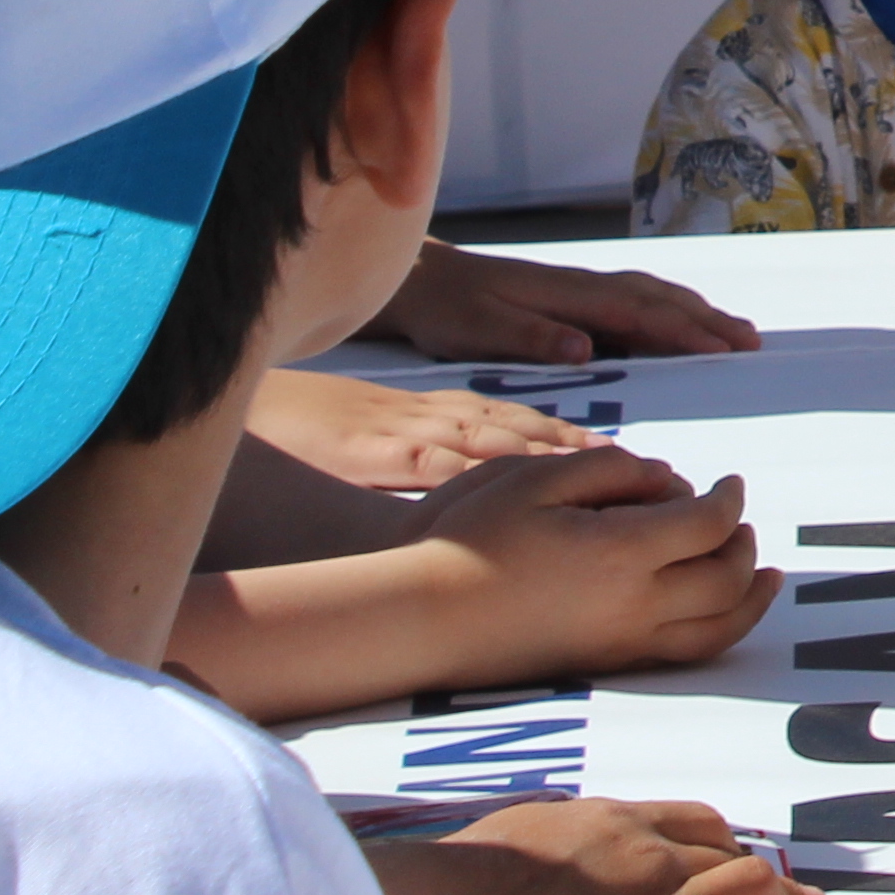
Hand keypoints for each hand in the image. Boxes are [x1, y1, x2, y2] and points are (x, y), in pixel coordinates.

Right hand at [249, 366, 600, 490]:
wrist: (246, 405)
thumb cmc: (311, 434)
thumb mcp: (383, 443)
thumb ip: (430, 457)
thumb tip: (482, 489)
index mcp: (442, 413)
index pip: (525, 425)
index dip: (578, 442)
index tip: (634, 464)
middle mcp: (436, 416)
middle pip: (526, 429)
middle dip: (586, 450)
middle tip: (648, 471)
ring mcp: (409, 431)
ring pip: (496, 437)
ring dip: (554, 453)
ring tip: (609, 468)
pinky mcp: (377, 450)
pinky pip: (438, 457)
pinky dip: (481, 464)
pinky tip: (518, 473)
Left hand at [365, 241, 761, 363]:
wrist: (421, 281)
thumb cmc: (447, 311)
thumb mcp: (479, 331)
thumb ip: (531, 339)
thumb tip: (586, 349)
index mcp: (569, 297)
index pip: (640, 313)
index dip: (685, 332)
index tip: (725, 351)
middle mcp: (584, 287)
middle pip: (660, 299)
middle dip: (709, 320)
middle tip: (752, 343)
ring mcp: (581, 289)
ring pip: (653, 295)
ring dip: (697, 312)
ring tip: (734, 332)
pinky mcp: (573, 298)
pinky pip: (636, 301)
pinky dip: (670, 309)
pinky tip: (679, 323)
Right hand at [377, 795, 822, 894]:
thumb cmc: (465, 875)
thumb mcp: (519, 830)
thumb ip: (554, 836)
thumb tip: (544, 844)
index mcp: (615, 821)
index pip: (697, 823)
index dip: (730, 845)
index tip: (742, 862)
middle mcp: (650, 854)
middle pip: (735, 858)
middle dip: (775, 880)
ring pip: (750, 890)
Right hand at [407, 450, 783, 688]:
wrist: (423, 617)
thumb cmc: (472, 540)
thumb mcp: (539, 478)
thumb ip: (613, 470)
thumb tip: (668, 479)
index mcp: (621, 552)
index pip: (708, 523)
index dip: (729, 497)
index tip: (730, 481)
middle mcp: (633, 605)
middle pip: (725, 577)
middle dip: (743, 543)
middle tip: (738, 519)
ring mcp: (621, 642)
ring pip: (717, 628)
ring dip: (750, 597)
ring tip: (765, 573)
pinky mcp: (604, 664)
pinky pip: (685, 654)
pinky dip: (721, 630)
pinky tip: (723, 610)